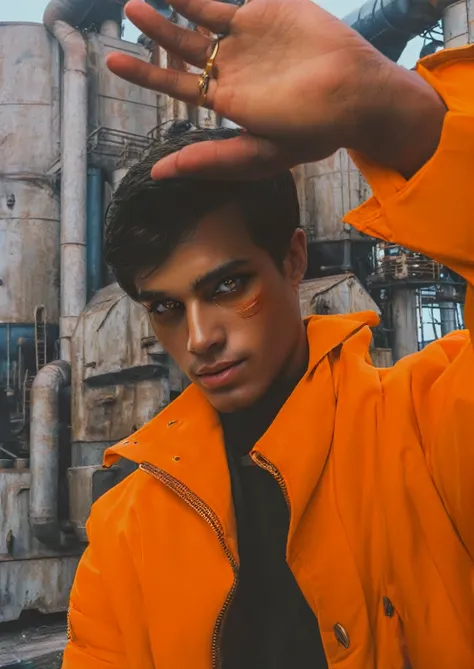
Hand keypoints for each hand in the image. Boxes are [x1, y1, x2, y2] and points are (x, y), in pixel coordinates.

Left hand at [107, 0, 445, 179]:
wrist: (355, 94)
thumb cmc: (310, 131)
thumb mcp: (257, 154)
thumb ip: (210, 160)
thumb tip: (158, 174)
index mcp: (226, 100)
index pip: (176, 85)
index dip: (145, 73)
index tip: (113, 60)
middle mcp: (233, 67)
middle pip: (183, 45)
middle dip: (155, 30)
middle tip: (130, 10)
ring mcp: (249, 36)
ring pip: (202, 13)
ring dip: (175, 0)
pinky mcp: (267, 10)